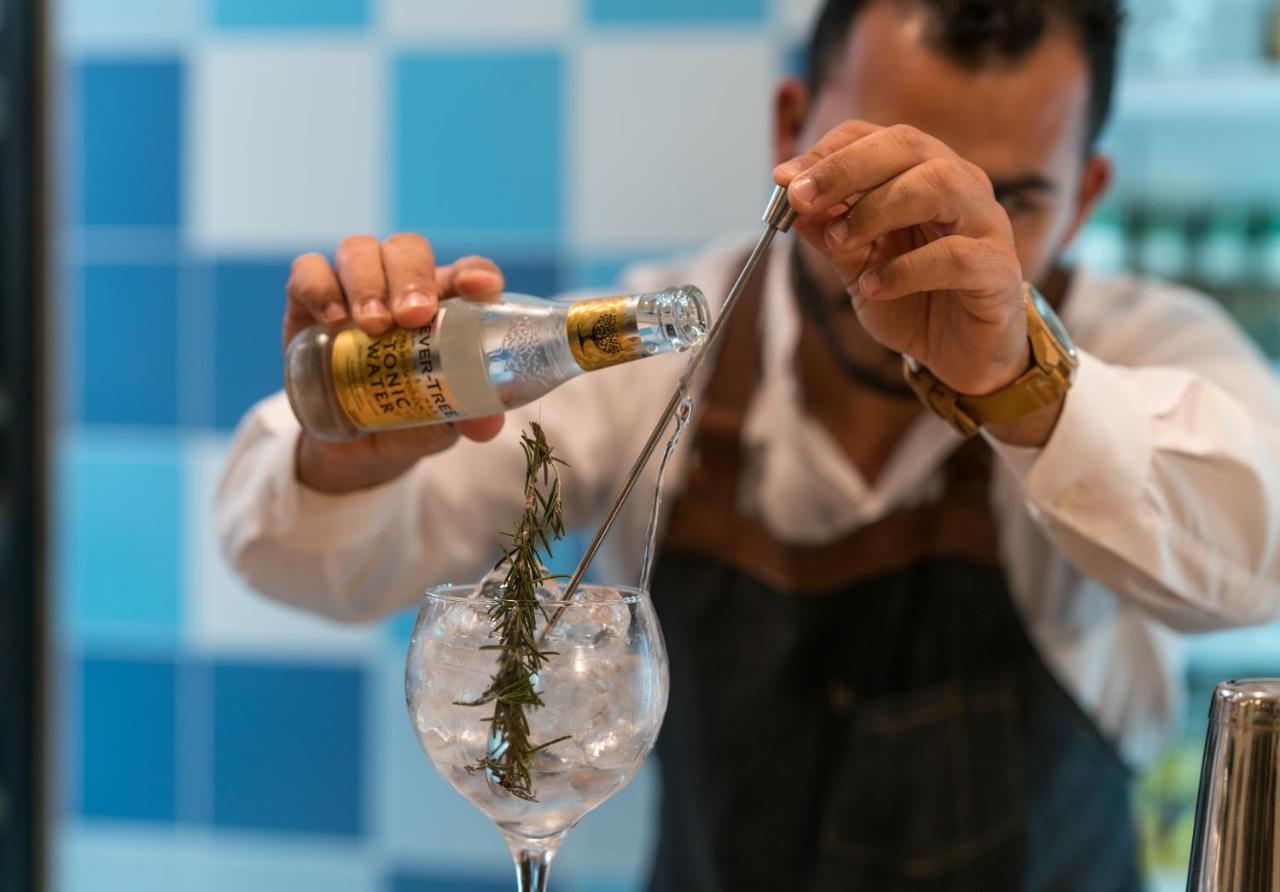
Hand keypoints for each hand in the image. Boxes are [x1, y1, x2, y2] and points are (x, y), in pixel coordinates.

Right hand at [285, 233, 506, 492]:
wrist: (354, 445)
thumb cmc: (410, 416)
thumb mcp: (440, 423)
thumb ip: (463, 417)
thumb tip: (487, 425)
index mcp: (446, 305)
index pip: (467, 272)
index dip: (475, 273)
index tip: (480, 288)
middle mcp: (400, 285)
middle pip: (408, 250)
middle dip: (411, 277)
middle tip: (413, 316)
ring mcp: (353, 286)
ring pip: (359, 251)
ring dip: (368, 282)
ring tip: (373, 325)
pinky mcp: (308, 299)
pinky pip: (308, 271)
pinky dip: (320, 287)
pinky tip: (332, 319)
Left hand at [774, 121, 1028, 397]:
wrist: (961, 358)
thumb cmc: (914, 300)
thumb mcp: (858, 267)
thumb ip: (830, 235)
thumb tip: (790, 201)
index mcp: (924, 174)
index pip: (877, 137)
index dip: (828, 152)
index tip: (783, 179)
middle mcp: (961, 186)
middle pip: (908, 145)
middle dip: (847, 167)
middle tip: (801, 198)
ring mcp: (986, 224)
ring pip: (939, 184)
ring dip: (878, 208)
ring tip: (841, 241)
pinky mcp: (999, 271)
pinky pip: (956, 255)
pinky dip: (906, 269)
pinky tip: (874, 288)